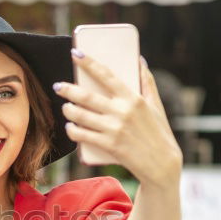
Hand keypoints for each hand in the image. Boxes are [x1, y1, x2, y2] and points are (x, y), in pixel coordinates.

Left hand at [54, 52, 182, 186]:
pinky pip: (82, 135)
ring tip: (65, 107)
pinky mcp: (109, 145)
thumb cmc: (159, 133)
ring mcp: (114, 129)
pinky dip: (72, 130)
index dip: (89, 63)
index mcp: (133, 98)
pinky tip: (69, 127)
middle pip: (87, 96)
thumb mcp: (156, 105)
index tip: (76, 54)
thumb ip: (147, 82)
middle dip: (68, 89)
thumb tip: (139, 60)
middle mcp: (122, 112)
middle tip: (58, 86)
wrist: (162, 165)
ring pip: (81, 115)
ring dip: (68, 110)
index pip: (107, 75)